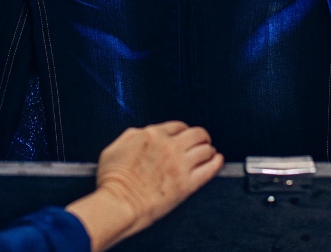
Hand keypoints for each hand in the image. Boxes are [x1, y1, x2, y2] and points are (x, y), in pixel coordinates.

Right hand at [66, 122, 223, 251]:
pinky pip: (210, 169)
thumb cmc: (112, 181)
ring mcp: (180, 165)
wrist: (119, 204)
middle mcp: (169, 146)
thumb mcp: (115, 147)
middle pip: (196, 133)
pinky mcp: (187, 184)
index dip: (183, 130)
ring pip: (206, 149)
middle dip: (200, 137)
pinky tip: (218, 160)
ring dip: (208, 149)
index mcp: (151, 135)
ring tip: (209, 153)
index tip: (184, 135)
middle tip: (201, 142)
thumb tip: (142, 134)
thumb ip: (132, 136)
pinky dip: (216, 163)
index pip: (177, 125)